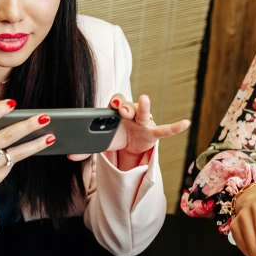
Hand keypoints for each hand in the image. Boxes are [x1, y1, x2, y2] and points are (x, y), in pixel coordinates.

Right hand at [0, 99, 54, 205]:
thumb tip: (18, 115)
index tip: (13, 102)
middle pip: (5, 137)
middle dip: (28, 126)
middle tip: (45, 117)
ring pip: (15, 153)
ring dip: (36, 144)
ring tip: (51, 136)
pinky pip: (13, 162)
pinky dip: (24, 153)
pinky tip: (36, 146)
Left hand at [68, 93, 189, 162]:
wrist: (128, 147)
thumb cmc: (115, 137)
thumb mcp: (101, 143)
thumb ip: (86, 149)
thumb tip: (69, 156)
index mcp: (115, 113)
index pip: (115, 103)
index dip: (114, 102)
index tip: (111, 104)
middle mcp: (130, 114)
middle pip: (128, 106)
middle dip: (125, 106)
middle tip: (120, 108)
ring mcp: (143, 123)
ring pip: (143, 113)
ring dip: (143, 107)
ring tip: (144, 99)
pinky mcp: (152, 134)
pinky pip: (164, 130)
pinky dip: (175, 127)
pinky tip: (186, 123)